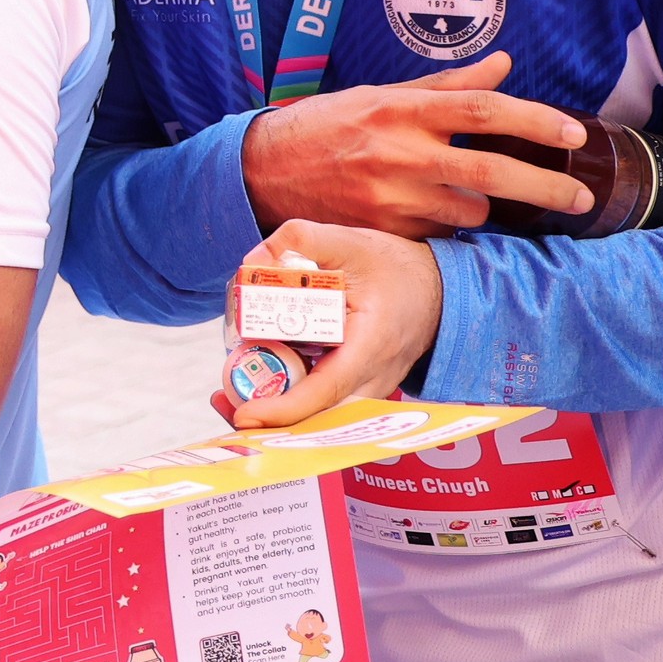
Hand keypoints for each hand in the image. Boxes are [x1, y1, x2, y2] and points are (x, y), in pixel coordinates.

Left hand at [214, 221, 441, 426]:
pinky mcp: (361, 389)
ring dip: (277, 417)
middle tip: (222, 401)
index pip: (327, 390)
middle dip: (270, 421)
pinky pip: (327, 408)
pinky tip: (259, 387)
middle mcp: (374, 378)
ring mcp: (370, 390)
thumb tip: (252, 263)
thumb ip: (299, 240)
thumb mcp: (349, 241)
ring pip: (322, 420)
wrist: (440, 290)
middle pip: (319, 419)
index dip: (285, 408)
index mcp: (371, 345)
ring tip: (228, 398)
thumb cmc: (397, 268)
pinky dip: (293, 405)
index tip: (246, 414)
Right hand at [242, 54, 591, 237]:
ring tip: (472, 196)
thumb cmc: (324, 127)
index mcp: (402, 110)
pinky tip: (435, 214)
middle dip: (547, 184)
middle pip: (493, 169)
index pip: (482, 109)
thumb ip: (445, 86)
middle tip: (581, 194)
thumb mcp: (380, 95)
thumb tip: (503, 66)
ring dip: (484, 206)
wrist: (263, 171)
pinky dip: (448, 225)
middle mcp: (399, 153)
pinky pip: (439, 233)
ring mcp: (391, 197)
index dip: (535, 119)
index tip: (574, 132)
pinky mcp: (384, 231)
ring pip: (471, 210)